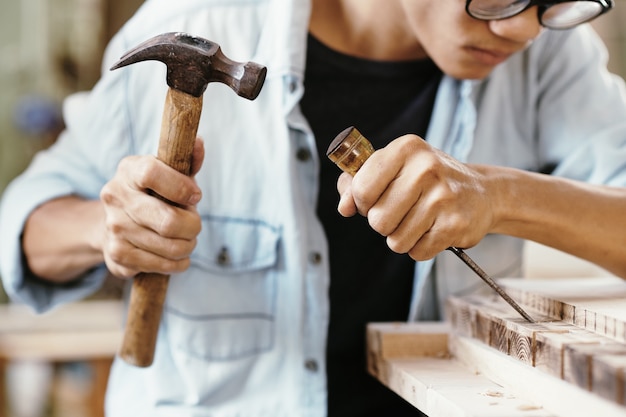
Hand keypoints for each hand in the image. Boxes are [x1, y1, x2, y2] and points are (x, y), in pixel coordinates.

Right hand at [99, 138, 203, 277]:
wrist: (115, 223)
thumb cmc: (154, 194)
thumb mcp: (170, 173)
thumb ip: (187, 160)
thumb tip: (198, 143)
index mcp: (129, 169)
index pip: (152, 173)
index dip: (181, 187)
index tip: (196, 196)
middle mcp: (115, 197)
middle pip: (168, 221)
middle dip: (193, 226)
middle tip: (195, 225)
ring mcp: (113, 228)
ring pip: (170, 247)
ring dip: (188, 246)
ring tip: (186, 240)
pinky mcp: (116, 255)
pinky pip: (160, 265)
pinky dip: (177, 264)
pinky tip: (176, 256)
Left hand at [336, 134, 494, 260]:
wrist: (482, 192)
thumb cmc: (428, 181)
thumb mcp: (395, 168)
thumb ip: (359, 183)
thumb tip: (344, 207)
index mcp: (406, 148)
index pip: (361, 190)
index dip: (363, 203)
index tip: (376, 199)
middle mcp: (426, 168)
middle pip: (377, 220)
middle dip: (384, 223)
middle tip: (404, 211)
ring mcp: (443, 197)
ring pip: (395, 241)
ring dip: (402, 238)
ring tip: (419, 221)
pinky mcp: (455, 224)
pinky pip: (417, 252)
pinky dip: (421, 248)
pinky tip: (434, 230)